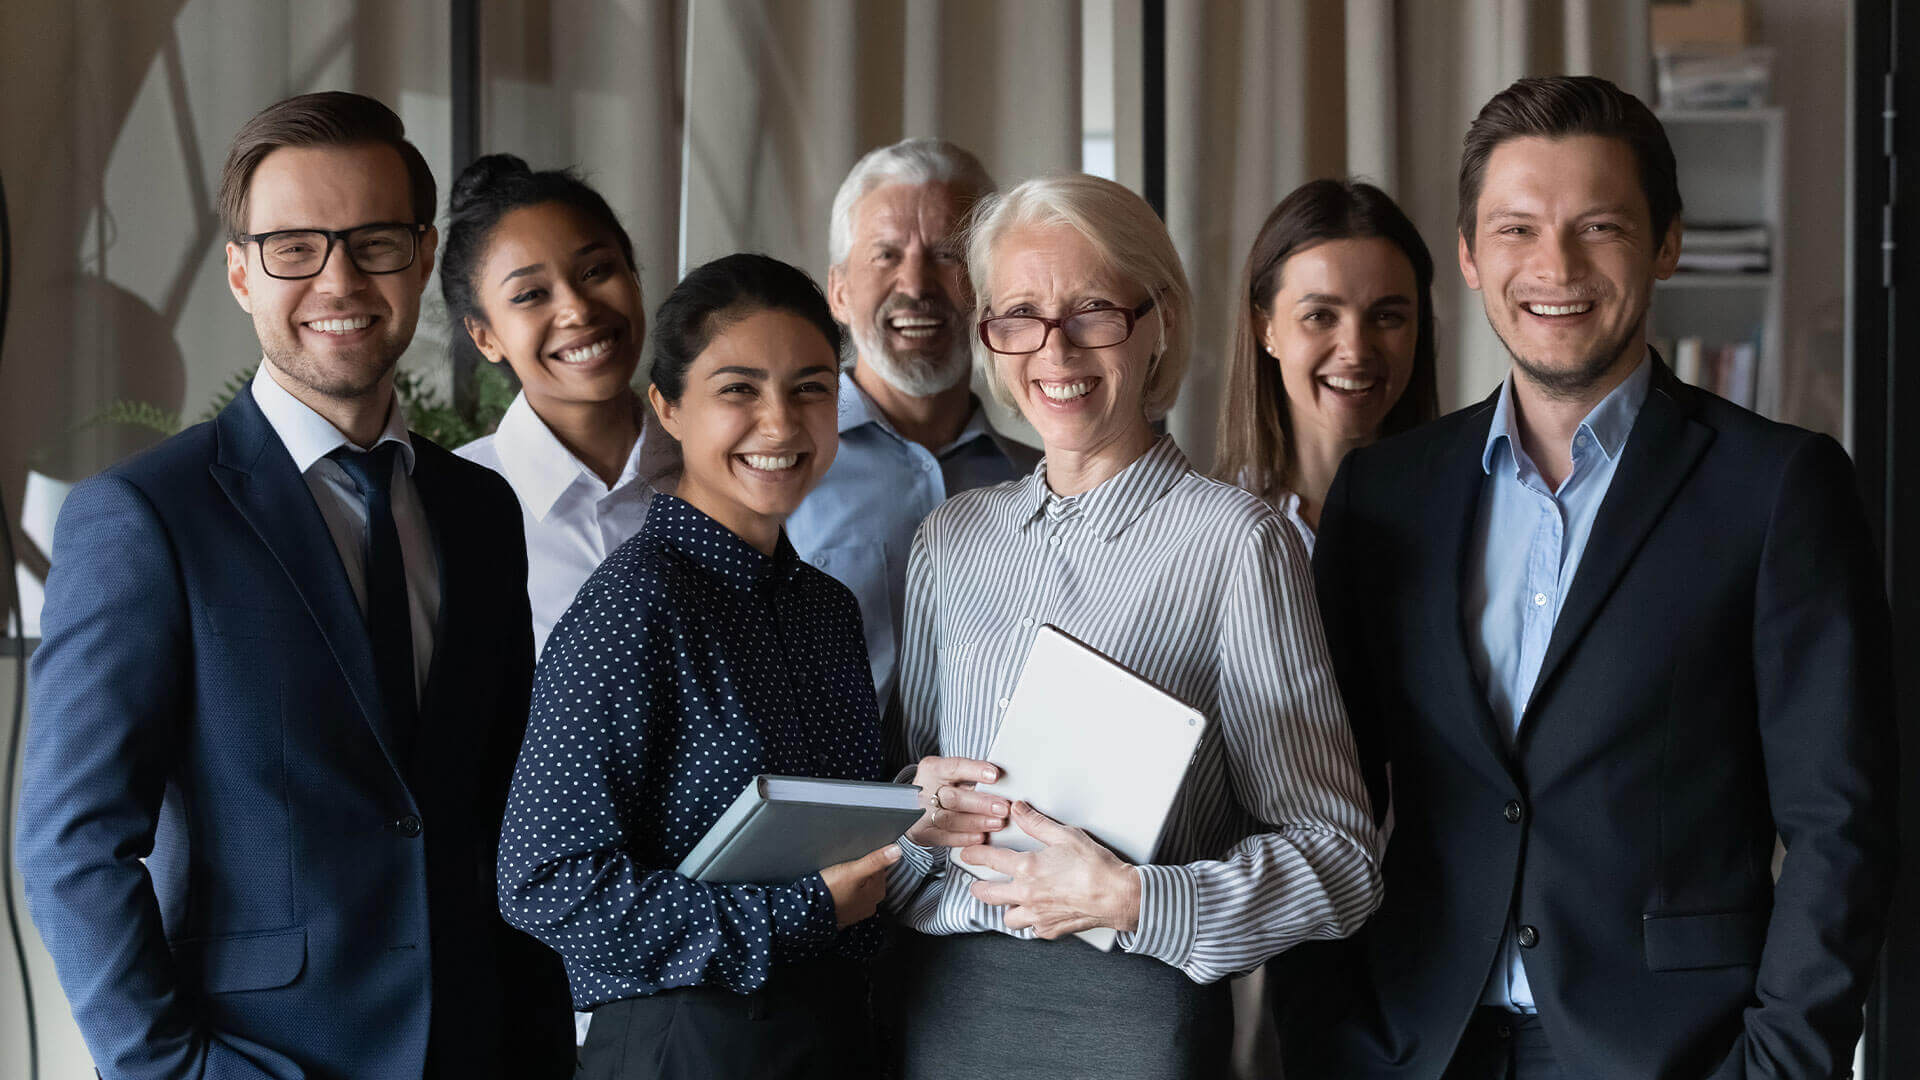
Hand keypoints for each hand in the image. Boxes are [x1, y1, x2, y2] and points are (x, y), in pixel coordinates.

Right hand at [820, 843, 900, 927]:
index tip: (856, 859)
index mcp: (877, 893)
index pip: (881, 869)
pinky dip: (845, 892)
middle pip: (871, 880)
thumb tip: (897, 851)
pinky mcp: (845, 914)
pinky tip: (836, 888)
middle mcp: (871, 905)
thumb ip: (876, 861)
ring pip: (860, 889)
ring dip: (853, 882)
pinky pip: (849, 898)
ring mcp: (858, 911)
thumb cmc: (831, 890)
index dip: (868, 861)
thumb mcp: (854, 871)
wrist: (808, 910)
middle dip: (862, 872)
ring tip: (840, 876)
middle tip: (846, 867)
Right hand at [905, 755, 1009, 847]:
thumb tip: (1005, 783)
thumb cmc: (944, 786)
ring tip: (997, 823)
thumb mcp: (953, 775)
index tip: (995, 775)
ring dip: (977, 822)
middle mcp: (925, 790)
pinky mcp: (923, 833)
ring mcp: (921, 814)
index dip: (975, 771)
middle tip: (1003, 808)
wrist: (916, 804)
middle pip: (953, 798)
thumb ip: (973, 778)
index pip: (955, 767)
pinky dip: (965, 838)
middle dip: (981, 804)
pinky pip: (945, 838)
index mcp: (933, 769)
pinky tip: (981, 837)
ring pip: (950, 820)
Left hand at [961, 801, 1141, 938]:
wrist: (1116, 896)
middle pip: (989, 894)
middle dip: (978, 888)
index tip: (967, 854)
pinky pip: (1032, 929)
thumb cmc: (1095, 866)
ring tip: (1007, 901)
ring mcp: (1037, 915)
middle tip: (976, 884)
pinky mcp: (1050, 929)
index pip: (990, 860)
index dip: (974, 855)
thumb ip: (1036, 823)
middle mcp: (1026, 894)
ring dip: (1005, 908)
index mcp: (1027, 868)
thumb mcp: (1065, 835)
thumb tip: (1018, 809)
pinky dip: (1031, 922)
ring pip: (1008, 918)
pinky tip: (1036, 914)